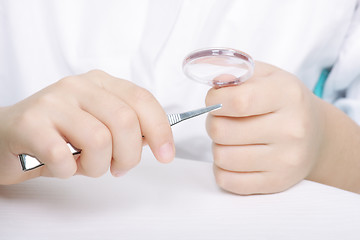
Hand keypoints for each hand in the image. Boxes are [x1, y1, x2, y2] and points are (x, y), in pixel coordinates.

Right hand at [0, 70, 174, 184]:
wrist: (7, 136)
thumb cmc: (57, 135)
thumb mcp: (98, 126)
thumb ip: (126, 130)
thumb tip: (154, 140)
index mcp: (100, 83)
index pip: (142, 99)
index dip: (160, 129)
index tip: (166, 154)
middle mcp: (78, 86)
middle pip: (125, 121)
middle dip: (128, 156)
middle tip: (117, 168)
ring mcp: (53, 102)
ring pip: (99, 140)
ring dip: (98, 166)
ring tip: (85, 166)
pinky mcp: (29, 123)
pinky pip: (63, 156)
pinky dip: (68, 171)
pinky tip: (61, 166)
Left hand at [205, 62, 329, 194]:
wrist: (316, 135)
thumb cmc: (284, 102)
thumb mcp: (267, 76)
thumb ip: (237, 72)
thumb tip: (215, 83)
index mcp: (287, 95)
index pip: (237, 101)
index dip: (214, 100)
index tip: (214, 100)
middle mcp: (291, 129)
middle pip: (222, 131)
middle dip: (213, 123)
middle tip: (223, 120)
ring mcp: (285, 160)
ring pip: (222, 157)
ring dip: (218, 146)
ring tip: (231, 138)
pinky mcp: (276, 182)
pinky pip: (228, 181)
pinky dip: (222, 169)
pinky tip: (233, 157)